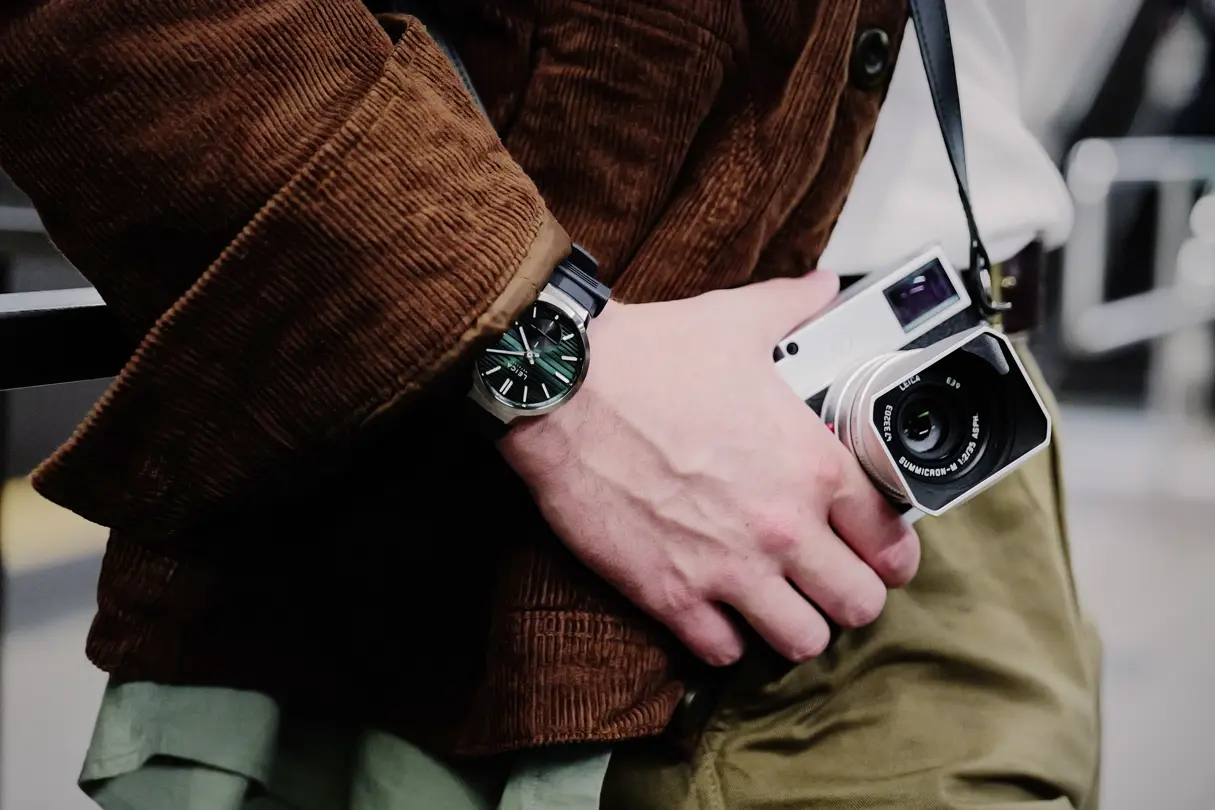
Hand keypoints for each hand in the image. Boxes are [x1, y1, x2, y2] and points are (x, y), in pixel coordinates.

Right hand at [497, 271, 920, 665]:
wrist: (564, 388)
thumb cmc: (649, 355)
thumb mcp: (737, 321)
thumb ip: (795, 306)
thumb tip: (824, 286)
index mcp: (811, 464)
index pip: (891, 540)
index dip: (891, 552)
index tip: (877, 553)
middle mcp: (782, 526)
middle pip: (860, 605)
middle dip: (850, 597)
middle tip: (827, 583)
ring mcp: (727, 567)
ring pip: (803, 643)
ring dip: (794, 627)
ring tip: (776, 606)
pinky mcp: (670, 593)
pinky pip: (723, 652)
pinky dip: (724, 639)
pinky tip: (715, 610)